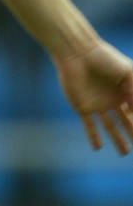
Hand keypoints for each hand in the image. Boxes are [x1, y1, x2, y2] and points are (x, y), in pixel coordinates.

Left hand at [53, 38, 132, 153]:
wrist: (77, 53)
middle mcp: (112, 99)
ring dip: (117, 139)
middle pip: (125, 121)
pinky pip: (89, 125)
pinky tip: (97, 148)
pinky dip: (93, 136)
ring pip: (110, 126)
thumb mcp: (128, 73)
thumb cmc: (105, 58)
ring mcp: (98, 104)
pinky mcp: (82, 107)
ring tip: (124, 152)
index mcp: (123, 90)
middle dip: (132, 133)